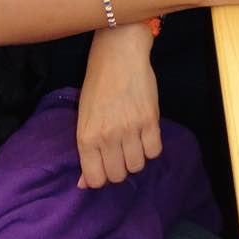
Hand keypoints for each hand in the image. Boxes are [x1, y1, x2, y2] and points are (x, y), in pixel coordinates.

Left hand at [74, 25, 161, 187]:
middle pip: (118, 175)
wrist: (118, 55)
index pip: (95, 179)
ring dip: (136, 158)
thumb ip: (86, 152)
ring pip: (138, 165)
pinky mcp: (150, 119)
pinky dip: (151, 147)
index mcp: (86, 137)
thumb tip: (83, 184)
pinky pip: (155, 151)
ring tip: (133, 141)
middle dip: (119, 168)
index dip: (101, 177)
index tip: (105, 166)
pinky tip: (145, 135)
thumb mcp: (84, 118)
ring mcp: (130, 128)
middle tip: (119, 152)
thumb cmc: (97, 85)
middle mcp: (107, 136)